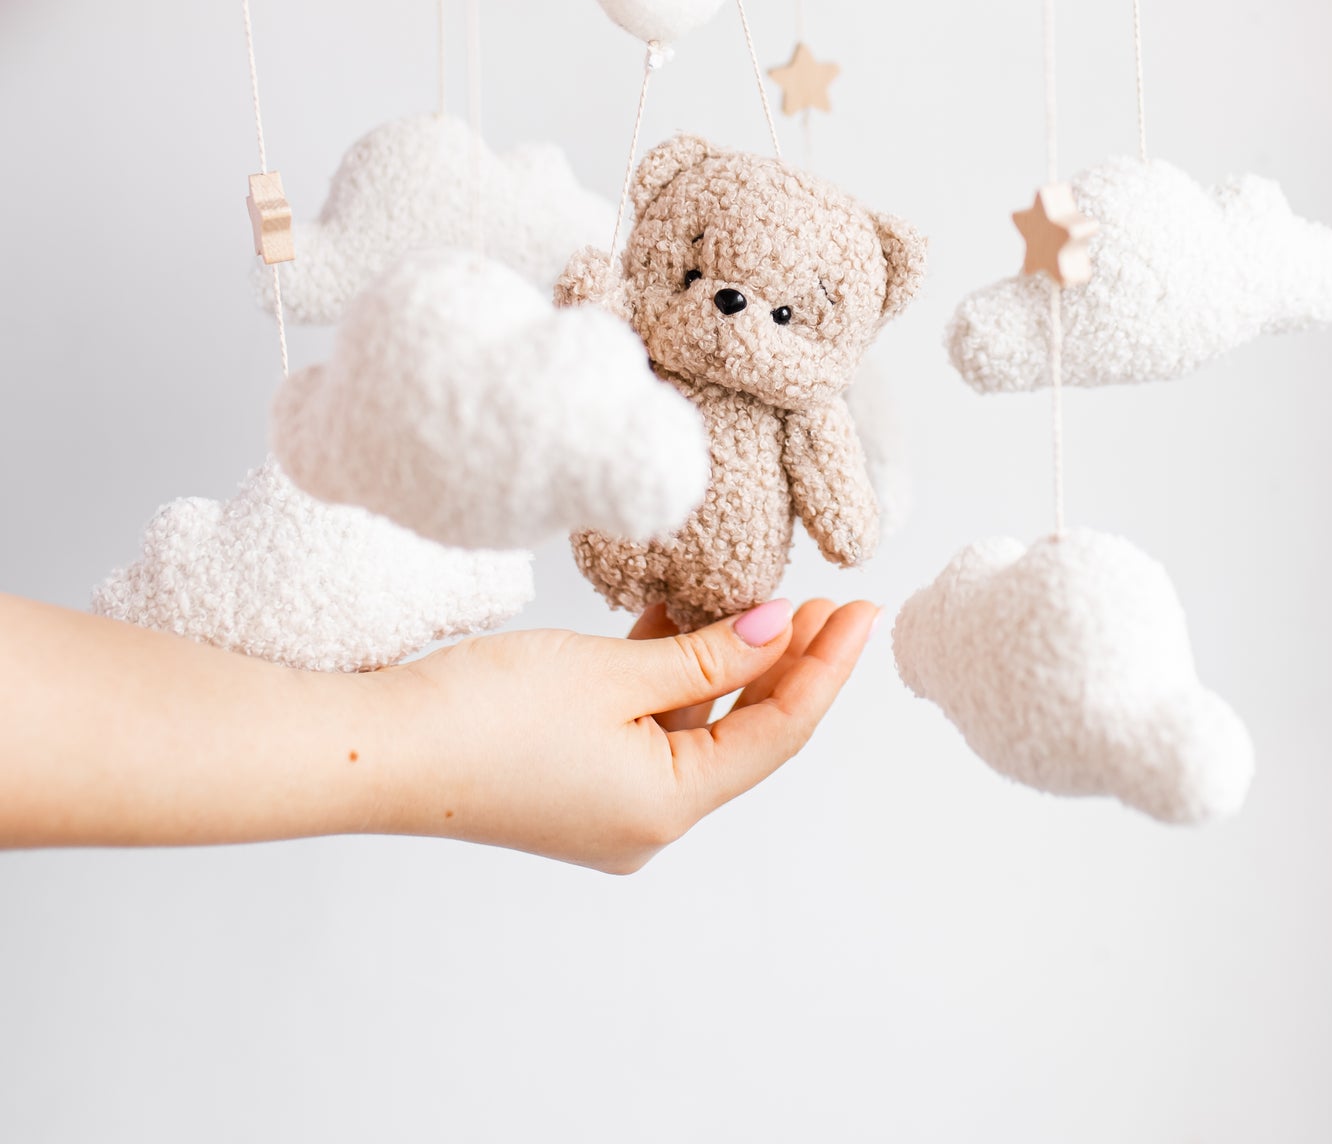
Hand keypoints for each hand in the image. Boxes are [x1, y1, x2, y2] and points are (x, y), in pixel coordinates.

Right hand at [373, 596, 876, 870]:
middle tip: (826, 599)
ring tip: (762, 598)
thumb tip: (778, 630)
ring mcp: (608, 808)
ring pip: (694, 726)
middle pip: (743, 732)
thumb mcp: (611, 672)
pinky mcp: (573, 783)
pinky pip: (646, 727)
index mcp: (668, 808)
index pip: (779, 730)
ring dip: (726, 663)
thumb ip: (702, 652)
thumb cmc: (487, 714)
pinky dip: (670, 675)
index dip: (828, 666)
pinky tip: (679, 619)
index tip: (862, 608)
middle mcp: (647, 822)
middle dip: (786, 664)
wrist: (380, 750)